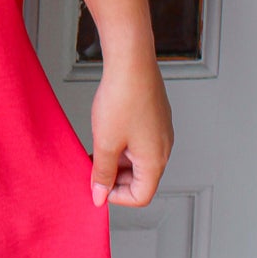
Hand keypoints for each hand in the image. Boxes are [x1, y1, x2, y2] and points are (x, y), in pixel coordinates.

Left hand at [88, 45, 173, 207]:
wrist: (132, 61)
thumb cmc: (122, 99)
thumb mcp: (105, 142)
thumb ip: (102, 173)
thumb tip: (100, 196)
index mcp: (155, 160)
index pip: (141, 196)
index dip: (116, 196)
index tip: (97, 185)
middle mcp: (164, 148)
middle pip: (140, 178)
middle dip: (115, 177)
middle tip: (92, 165)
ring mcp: (161, 131)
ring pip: (139, 158)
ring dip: (117, 159)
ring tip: (96, 146)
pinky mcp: (155, 116)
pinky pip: (140, 140)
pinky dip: (123, 142)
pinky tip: (106, 129)